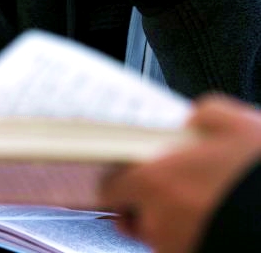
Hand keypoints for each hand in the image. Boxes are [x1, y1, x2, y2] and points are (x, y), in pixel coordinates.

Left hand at [99, 95, 260, 252]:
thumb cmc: (259, 173)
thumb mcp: (235, 123)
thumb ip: (202, 115)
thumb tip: (192, 120)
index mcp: (157, 182)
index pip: (109, 188)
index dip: (117, 179)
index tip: (127, 171)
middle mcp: (161, 223)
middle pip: (133, 216)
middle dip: (144, 202)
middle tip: (168, 184)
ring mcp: (180, 249)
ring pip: (160, 234)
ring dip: (170, 219)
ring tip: (199, 199)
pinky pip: (184, 245)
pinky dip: (192, 232)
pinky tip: (214, 215)